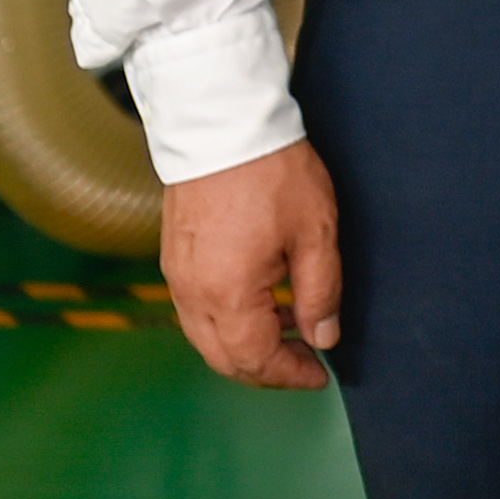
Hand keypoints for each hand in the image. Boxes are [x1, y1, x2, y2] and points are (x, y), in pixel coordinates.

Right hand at [163, 139, 345, 390]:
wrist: (224, 123)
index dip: (291, 375)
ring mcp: (178, 276)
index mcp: (228, 294)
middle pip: (225, 358)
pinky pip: (197, 310)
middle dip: (267, 369)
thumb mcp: (315, 233)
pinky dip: (229, 321)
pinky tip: (264, 301)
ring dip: (247, 346)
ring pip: (207, 338)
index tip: (321, 375)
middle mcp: (193, 294)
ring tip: (293, 327)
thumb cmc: (274, 172)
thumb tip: (325, 337)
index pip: (257, 359)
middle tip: (306, 362)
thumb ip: (321, 292)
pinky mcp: (174, 258)